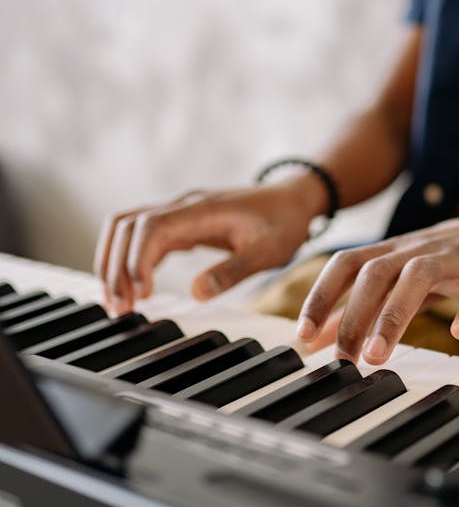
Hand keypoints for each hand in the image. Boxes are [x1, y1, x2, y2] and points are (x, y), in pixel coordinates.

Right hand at [94, 185, 314, 313]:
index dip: (137, 259)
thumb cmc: (284, 222)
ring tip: (117, 301)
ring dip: (115, 261)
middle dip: (116, 265)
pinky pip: (142, 236)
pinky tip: (133, 288)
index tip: (141, 294)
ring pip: (128, 228)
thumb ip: (233, 270)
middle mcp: (184, 206)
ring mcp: (180, 212)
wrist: (294, 199)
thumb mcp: (269, 251)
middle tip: (119, 307)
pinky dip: (130, 259)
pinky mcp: (181, 223)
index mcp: (203, 209)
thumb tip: (197, 293)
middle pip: (128, 225)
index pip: (152, 227)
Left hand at [296, 203, 458, 364]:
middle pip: (375, 273)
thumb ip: (358, 306)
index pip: (345, 264)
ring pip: (418, 276)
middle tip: (343, 360)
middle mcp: (415, 250)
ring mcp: (452, 258)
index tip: (304, 334)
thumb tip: (317, 338)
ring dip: (393, 315)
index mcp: (390, 252)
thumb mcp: (396, 278)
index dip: (321, 295)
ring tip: (377, 356)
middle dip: (354, 316)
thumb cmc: (442, 262)